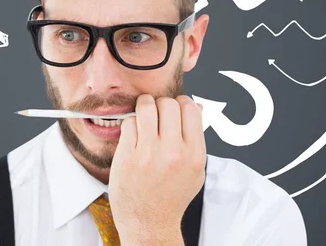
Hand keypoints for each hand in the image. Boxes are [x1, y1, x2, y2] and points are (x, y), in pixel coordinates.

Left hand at [108, 94, 205, 244]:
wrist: (149, 223)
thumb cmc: (172, 196)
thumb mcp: (194, 169)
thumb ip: (196, 137)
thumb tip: (197, 106)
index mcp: (194, 154)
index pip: (191, 109)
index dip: (182, 103)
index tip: (176, 107)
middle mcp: (173, 152)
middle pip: (168, 104)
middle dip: (162, 104)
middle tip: (158, 113)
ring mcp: (148, 153)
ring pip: (146, 107)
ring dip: (144, 106)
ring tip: (144, 115)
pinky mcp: (127, 155)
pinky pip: (129, 122)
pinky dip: (131, 123)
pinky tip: (134, 134)